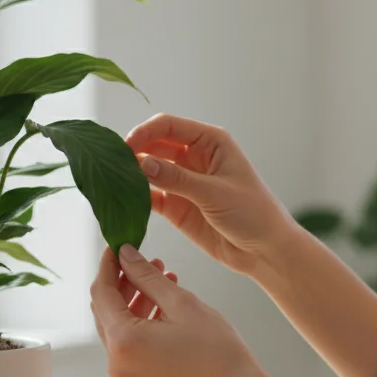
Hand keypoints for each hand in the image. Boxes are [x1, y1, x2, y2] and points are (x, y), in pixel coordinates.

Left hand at [89, 244, 271, 376]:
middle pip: (106, 310)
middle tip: (144, 258)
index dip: (108, 265)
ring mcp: (127, 373)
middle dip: (123, 280)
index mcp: (123, 342)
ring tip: (162, 275)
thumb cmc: (216, 351)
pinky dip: (142, 319)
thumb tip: (125, 254)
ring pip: (119, 325)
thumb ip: (147, 276)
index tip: (118, 244)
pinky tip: (165, 302)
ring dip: (135, 298)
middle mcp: (117, 362)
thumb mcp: (181, 303)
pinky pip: (131, 341)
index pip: (102, 293)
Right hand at [126, 113, 299, 276]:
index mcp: (210, 142)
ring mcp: (184, 182)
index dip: (145, 132)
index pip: (169, 126)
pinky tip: (122, 201)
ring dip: (132, 175)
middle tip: (111, 165)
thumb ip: (178, 179)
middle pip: (154, 146)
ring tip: (111, 183)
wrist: (265, 251)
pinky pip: (151, 196)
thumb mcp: (215, 193)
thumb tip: (142, 164)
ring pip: (149, 171)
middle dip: (134, 152)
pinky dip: (136, 198)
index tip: (126, 146)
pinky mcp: (177, 206)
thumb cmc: (253, 213)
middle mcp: (194, 157)